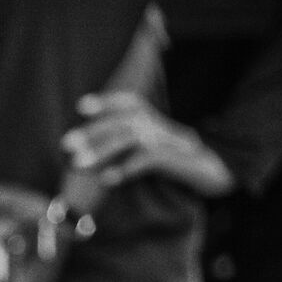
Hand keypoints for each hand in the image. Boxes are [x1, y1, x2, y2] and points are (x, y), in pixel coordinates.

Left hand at [62, 93, 235, 198]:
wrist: (215, 175)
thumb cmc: (178, 164)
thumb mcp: (154, 148)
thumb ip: (129, 146)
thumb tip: (90, 153)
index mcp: (156, 122)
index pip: (131, 103)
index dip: (108, 101)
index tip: (81, 106)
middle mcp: (162, 127)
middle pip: (125, 121)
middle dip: (93, 131)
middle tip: (66, 144)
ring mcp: (171, 141)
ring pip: (133, 138)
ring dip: (102, 150)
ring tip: (78, 164)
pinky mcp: (178, 160)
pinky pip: (149, 160)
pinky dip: (126, 168)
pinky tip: (107, 180)